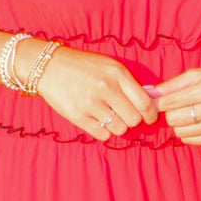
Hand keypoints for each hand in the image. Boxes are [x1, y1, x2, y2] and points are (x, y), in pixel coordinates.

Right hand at [31, 44, 157, 140]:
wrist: (49, 66)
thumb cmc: (83, 66)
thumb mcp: (109, 66)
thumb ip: (128, 84)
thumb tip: (149, 105)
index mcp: (117, 73)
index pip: (145, 102)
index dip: (151, 114)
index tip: (150, 118)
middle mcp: (106, 88)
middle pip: (134, 119)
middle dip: (132, 120)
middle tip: (125, 115)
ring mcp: (91, 103)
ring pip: (119, 129)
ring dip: (118, 126)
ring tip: (109, 116)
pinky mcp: (78, 116)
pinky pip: (103, 135)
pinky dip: (104, 131)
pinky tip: (97, 121)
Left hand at [148, 66, 200, 144]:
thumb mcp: (196, 75)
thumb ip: (170, 85)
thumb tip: (146, 93)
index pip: (171, 101)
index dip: (157, 103)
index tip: (151, 102)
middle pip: (173, 119)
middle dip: (170, 113)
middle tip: (178, 106)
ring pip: (179, 132)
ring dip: (179, 124)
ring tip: (189, 113)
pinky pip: (189, 140)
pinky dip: (188, 132)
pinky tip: (197, 122)